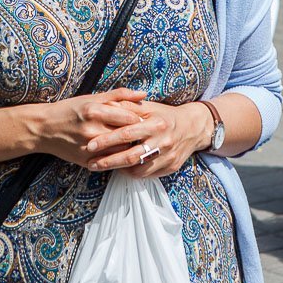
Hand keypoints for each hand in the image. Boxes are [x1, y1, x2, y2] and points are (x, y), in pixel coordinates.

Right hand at [31, 88, 147, 167]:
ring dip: (132, 148)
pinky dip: (120, 158)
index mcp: (94, 111)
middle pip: (128, 135)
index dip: (143, 120)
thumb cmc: (70, 109)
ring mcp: (89, 148)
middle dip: (141, 135)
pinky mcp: (87, 161)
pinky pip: (111, 162)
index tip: (150, 119)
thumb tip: (143, 94)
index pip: (130, 117)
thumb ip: (119, 95)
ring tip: (139, 144)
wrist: (44, 128)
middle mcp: (92, 130)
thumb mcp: (92, 98)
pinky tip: (125, 153)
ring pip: (122, 151)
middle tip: (150, 133)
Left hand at [85, 100, 213, 178]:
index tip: (90, 145)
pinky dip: (132, 173)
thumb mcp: (148, 107)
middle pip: (131, 157)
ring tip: (102, 166)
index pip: (126, 134)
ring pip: (139, 170)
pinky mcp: (170, 168)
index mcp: (155, 124)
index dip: (107, 140)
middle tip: (91, 163)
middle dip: (108, 161)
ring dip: (118, 170)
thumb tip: (105, 106)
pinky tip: (121, 169)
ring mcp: (168, 157)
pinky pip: (147, 175)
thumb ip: (127, 106)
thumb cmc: (164, 115)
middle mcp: (163, 142)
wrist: (192, 128)